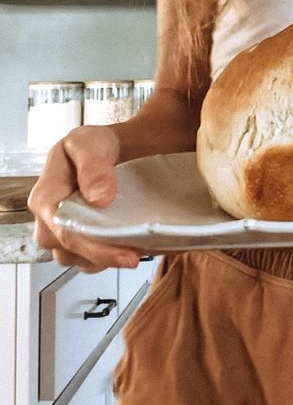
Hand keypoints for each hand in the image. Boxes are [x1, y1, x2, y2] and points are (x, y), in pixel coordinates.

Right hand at [28, 126, 140, 272]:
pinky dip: (108, 258)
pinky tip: (128, 246)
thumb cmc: (94, 147)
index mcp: (46, 197)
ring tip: (132, 249)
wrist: (109, 151)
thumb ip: (93, 166)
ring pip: (78, 259)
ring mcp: (63, 232)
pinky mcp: (79, 240)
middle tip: (134, 256)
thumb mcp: (91, 144)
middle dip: (102, 257)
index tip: (126, 253)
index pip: (63, 230)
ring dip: (105, 259)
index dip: (94, 246)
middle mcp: (49, 220)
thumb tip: (98, 198)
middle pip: (68, 250)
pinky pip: (89, 260)